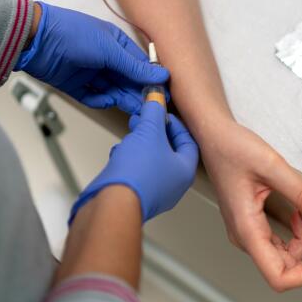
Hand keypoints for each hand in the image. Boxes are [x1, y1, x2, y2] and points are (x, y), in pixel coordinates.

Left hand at [18, 2, 168, 113]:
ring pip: (112, 90)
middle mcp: (105, 58)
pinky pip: (92, 97)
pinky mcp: (75, 84)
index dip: (151, 79)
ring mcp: (90, 72)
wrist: (35, 38)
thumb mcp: (108, 49)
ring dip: (122, 99)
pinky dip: (99, 100)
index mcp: (116, 43)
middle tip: (149, 107)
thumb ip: (133, 66)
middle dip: (137, 93)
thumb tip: (161, 75)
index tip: (163, 94)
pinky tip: (106, 101)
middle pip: (127, 80)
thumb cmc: (72, 34)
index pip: (139, 64)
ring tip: (133, 110)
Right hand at [70, 101, 198, 222]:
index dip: (175, 123)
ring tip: (131, 131)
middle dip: (154, 130)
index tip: (162, 112)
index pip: (188, 141)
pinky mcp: (136, 195)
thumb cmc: (137, 174)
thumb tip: (156, 99)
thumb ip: (154, 112)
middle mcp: (173, 184)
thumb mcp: (149, 131)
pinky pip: (137, 172)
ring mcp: (155, 192)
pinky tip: (120, 152)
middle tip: (145, 118)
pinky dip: (130, 159)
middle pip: (169, 150)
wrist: (113, 202)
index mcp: (185, 171)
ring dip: (141, 143)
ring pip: (152, 160)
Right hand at [202, 120, 301, 291]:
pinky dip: (297, 234)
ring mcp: (248, 231)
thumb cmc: (229, 148)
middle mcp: (245, 235)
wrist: (213, 136)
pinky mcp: (253, 223)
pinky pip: (279, 242)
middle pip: (285, 270)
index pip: (279, 276)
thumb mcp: (272, 166)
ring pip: (284, 258)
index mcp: (247, 228)